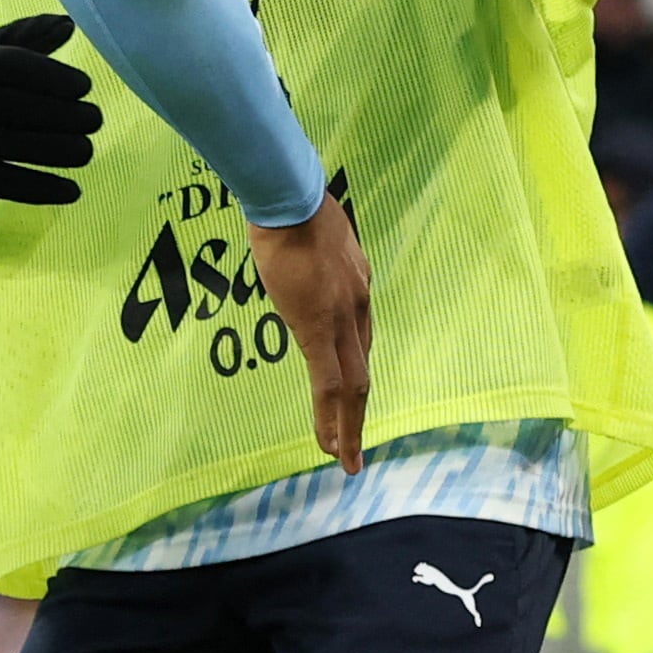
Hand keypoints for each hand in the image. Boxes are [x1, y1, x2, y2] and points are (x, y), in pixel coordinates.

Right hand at [0, 14, 102, 203]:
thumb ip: (25, 36)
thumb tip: (68, 24)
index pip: (18, 66)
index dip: (57, 77)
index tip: (84, 87)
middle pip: (28, 109)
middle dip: (73, 117)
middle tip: (94, 120)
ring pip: (25, 148)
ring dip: (67, 152)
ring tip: (85, 149)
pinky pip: (11, 185)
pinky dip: (46, 190)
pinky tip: (73, 190)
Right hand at [247, 193, 373, 472]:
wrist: (290, 196)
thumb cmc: (290, 202)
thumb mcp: (310, 230)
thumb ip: (311, 251)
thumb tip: (293, 250)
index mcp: (355, 282)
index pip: (358, 335)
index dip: (352, 366)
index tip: (346, 391)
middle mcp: (357, 305)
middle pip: (362, 368)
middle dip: (357, 410)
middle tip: (353, 445)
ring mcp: (341, 319)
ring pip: (353, 385)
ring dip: (348, 424)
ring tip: (342, 456)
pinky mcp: (317, 329)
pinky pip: (330, 384)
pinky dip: (333, 419)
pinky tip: (330, 444)